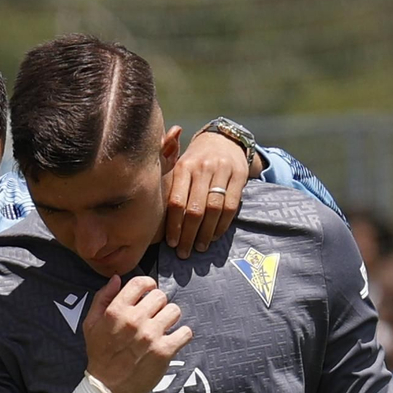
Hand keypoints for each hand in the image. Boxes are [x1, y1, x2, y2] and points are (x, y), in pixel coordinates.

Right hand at [82, 275, 193, 392]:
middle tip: (153, 316)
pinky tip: (172, 340)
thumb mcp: (91, 324)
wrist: (108, 386)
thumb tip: (116, 279)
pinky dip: (181, 335)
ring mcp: (151, 335)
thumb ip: (102, 298)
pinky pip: (185, 332)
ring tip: (162, 328)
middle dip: (158, 304)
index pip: (141, 283)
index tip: (149, 292)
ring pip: (174, 311)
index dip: (148, 285)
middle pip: (160, 296)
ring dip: (170, 318)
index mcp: (116, 311)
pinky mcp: (164, 351)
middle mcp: (134, 320)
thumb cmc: (100, 354)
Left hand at [164, 125, 250, 258]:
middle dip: (188, 235)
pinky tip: (214, 236)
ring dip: (205, 233)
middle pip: (195, 209)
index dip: (174, 226)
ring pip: (213, 209)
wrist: (223, 139)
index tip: (171, 243)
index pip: (176, 202)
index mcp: (182, 167)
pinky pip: (231, 206)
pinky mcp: (239, 175)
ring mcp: (222, 171)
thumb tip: (153, 221)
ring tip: (199, 247)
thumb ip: (169, 187)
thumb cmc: (194, 161)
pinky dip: (222, 225)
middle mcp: (201, 168)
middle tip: (184, 252)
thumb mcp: (178, 165)